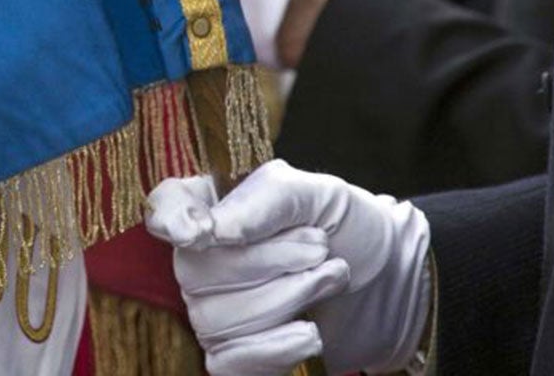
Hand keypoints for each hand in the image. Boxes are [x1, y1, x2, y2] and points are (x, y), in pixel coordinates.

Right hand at [147, 160, 430, 375]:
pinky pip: (229, 363)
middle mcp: (203, 259)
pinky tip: (310, 332)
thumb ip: (265, 199)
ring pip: (217, 319)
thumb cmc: (347, 228)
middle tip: (321, 249)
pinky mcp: (237, 357)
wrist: (389, 282)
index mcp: (212, 205)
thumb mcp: (317, 194)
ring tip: (329, 281)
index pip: (164, 207)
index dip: (172, 219)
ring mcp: (215, 312)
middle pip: (195, 270)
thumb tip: (213, 230)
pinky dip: (275, 348)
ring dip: (286, 300)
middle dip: (269, 263)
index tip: (201, 231)